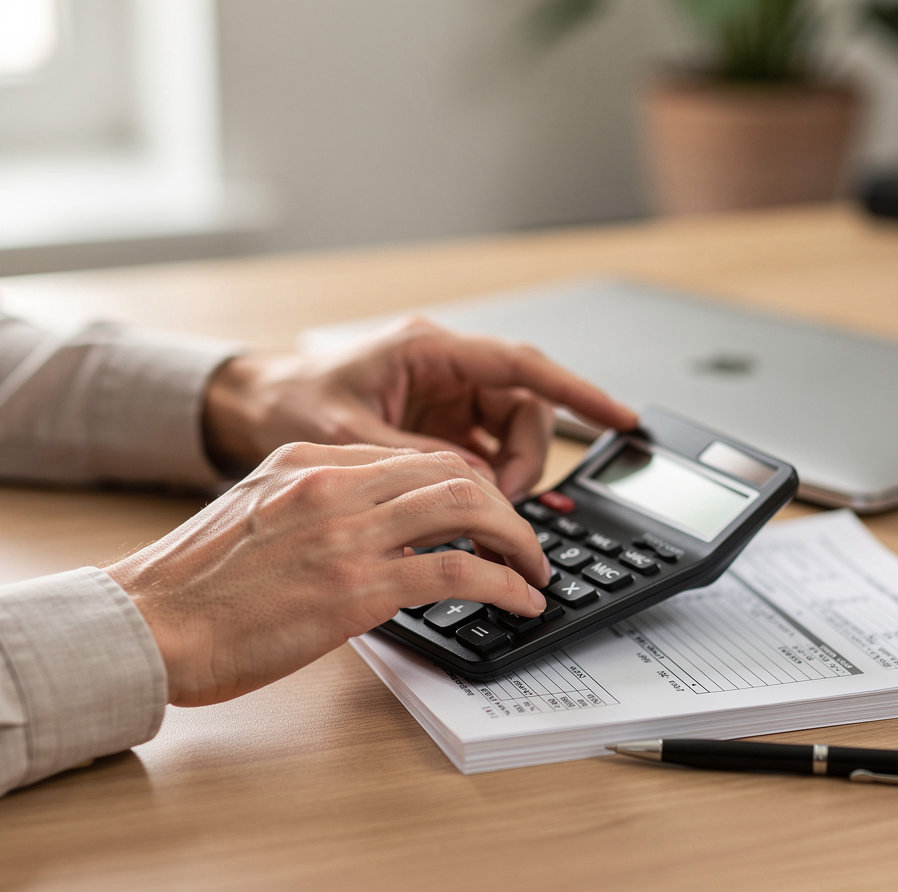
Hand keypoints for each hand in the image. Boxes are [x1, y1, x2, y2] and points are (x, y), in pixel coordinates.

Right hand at [106, 442, 550, 706]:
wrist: (148, 624)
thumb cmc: (193, 583)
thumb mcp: (255, 513)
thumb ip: (317, 504)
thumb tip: (376, 526)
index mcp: (309, 460)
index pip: (416, 457)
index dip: (466, 483)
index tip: (487, 511)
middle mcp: (336, 484)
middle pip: (453, 472)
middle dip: (505, 506)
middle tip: (525, 540)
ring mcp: (349, 532)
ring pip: (468, 509)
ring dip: (518, 540)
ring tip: (534, 569)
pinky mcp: (359, 588)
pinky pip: (459, 573)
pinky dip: (505, 584)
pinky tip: (521, 601)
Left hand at [202, 316, 637, 500]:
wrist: (253, 405)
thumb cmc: (288, 402)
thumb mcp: (344, 434)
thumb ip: (412, 458)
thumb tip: (477, 487)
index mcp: (429, 351)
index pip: (523, 367)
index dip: (577, 392)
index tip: (621, 419)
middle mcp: (446, 367)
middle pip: (524, 409)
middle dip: (527, 460)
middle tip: (504, 507)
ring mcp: (444, 396)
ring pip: (509, 434)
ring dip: (507, 475)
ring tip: (479, 512)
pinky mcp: (437, 422)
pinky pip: (484, 449)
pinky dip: (486, 480)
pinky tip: (468, 505)